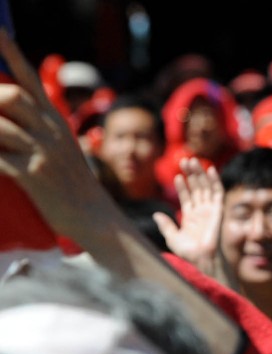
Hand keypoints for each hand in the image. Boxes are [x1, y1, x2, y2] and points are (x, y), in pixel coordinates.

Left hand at [0, 29, 112, 230]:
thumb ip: (38, 130)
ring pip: (0, 126)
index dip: (9, 52)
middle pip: (12, 96)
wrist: (96, 217)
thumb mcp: (61, 150)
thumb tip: (9, 117)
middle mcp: (50, 133)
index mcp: (55, 122)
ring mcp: (42, 153)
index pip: (30, 79)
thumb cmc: (73, 186)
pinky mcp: (33, 176)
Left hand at [153, 158, 223, 274]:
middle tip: (184, 160)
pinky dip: (215, 180)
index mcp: (190, 217)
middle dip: (191, 174)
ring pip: (205, 187)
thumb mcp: (172, 237)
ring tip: (192, 160)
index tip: (176, 176)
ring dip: (200, 173)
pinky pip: (217, 192)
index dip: (182, 186)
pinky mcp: (217, 209)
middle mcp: (201, 211)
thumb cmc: (188, 252)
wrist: (202, 258)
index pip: (187, 197)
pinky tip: (210, 169)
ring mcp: (210, 209)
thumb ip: (166, 225)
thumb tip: (156, 214)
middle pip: (196, 188)